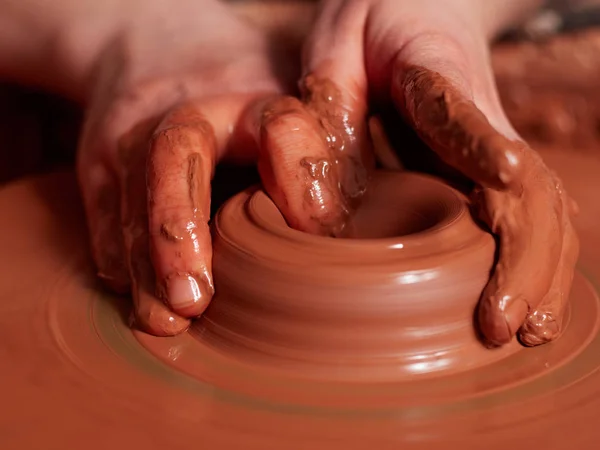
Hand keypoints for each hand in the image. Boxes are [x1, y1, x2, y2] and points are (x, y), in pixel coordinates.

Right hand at [76, 0, 335, 334]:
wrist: (157, 55)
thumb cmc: (244, 93)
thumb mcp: (294, 104)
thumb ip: (324, 152)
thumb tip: (342, 234)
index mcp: (256, 96)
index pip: (281, 127)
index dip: (299, 176)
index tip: (319, 231)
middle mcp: (187, 110)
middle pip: (175, 157)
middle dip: (180, 229)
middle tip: (195, 299)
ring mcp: (131, 135)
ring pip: (132, 201)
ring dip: (146, 267)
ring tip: (166, 320)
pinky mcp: (99, 166)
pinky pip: (105, 219)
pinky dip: (123, 264)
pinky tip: (142, 303)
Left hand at [290, 0, 578, 345]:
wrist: (421, 6)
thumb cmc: (371, 27)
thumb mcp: (333, 53)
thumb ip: (328, 116)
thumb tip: (326, 218)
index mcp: (434, 72)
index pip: (461, 110)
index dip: (479, 142)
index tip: (500, 175)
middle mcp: (483, 113)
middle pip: (526, 185)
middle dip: (522, 258)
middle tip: (500, 327)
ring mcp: (495, 143)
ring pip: (542, 208)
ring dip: (541, 272)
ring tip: (525, 333)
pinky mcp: (491, 166)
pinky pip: (531, 215)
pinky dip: (536, 263)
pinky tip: (527, 306)